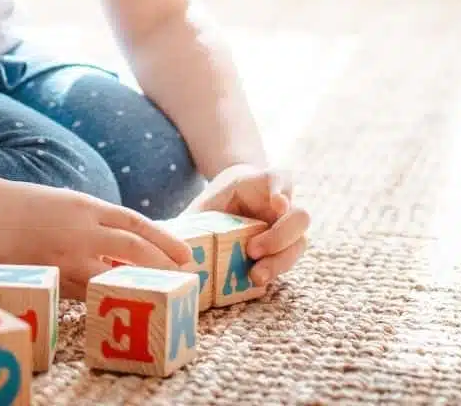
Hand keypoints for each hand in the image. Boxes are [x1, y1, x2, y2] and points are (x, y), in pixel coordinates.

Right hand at [0, 181, 194, 299]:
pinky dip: (103, 294)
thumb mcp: (69, 202)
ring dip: (136, 286)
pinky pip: (85, 292)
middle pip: (134, 250)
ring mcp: (65, 256)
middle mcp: (81, 230)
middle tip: (181, 278)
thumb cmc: (28, 206)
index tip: (185, 255)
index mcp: (87, 206)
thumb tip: (133, 244)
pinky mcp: (52, 278)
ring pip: (112, 276)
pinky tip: (114, 299)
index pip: (137, 224)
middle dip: (162, 265)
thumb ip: (99, 219)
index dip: (165, 240)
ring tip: (156, 294)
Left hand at [184, 163, 309, 287]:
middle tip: (252, 250)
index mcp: (265, 183)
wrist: (232, 204)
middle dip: (278, 237)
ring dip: (280, 261)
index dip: (281, 191)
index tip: (278, 204)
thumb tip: (160, 238)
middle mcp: (284, 206)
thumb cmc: (217, 202)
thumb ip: (194, 216)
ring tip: (255, 276)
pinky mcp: (285, 250)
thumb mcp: (206, 203)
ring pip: (299, 244)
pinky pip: (289, 259)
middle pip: (300, 218)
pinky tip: (259, 281)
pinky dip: (277, 268)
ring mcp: (289, 229)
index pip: (281, 180)